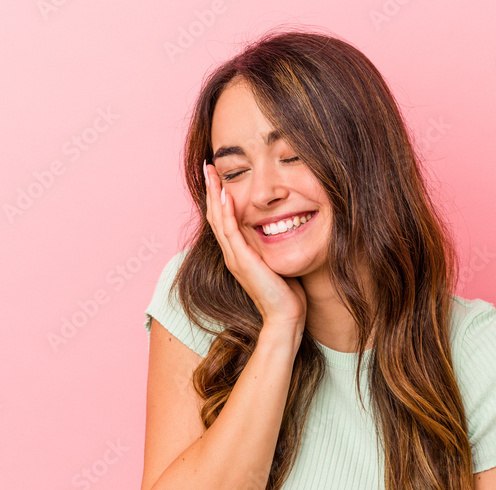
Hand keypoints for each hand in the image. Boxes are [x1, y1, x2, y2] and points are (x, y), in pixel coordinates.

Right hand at [202, 161, 306, 332]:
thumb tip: (281, 229)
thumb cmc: (286, 293)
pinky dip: (227, 212)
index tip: (219, 176)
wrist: (285, 317)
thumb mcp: (276, 262)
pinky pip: (230, 231)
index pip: (223, 220)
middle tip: (209, 166)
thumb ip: (272, 246)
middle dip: (212, 189)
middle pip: (215, 215)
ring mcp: (235, 258)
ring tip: (211, 172)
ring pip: (218, 220)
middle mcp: (232, 254)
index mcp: (238, 254)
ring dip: (215, 194)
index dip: (219, 198)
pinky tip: (226, 194)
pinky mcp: (243, 262)